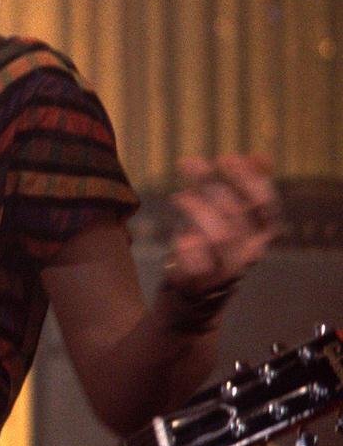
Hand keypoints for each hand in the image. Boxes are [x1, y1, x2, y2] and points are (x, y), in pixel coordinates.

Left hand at [166, 153, 280, 292]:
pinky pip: (197, 263)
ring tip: (179, 195)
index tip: (226, 157)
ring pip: (220, 235)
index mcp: (262, 233)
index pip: (265, 203)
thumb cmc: (211, 242)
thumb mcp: (228, 211)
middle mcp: (251, 250)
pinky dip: (187, 246)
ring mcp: (228, 268)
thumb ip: (241, 186)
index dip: (247, 178)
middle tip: (190, 164)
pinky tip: (179, 236)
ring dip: (197, 210)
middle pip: (237, 213)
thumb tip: (261, 156)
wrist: (197, 289)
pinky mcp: (202, 281)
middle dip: (212, 184)